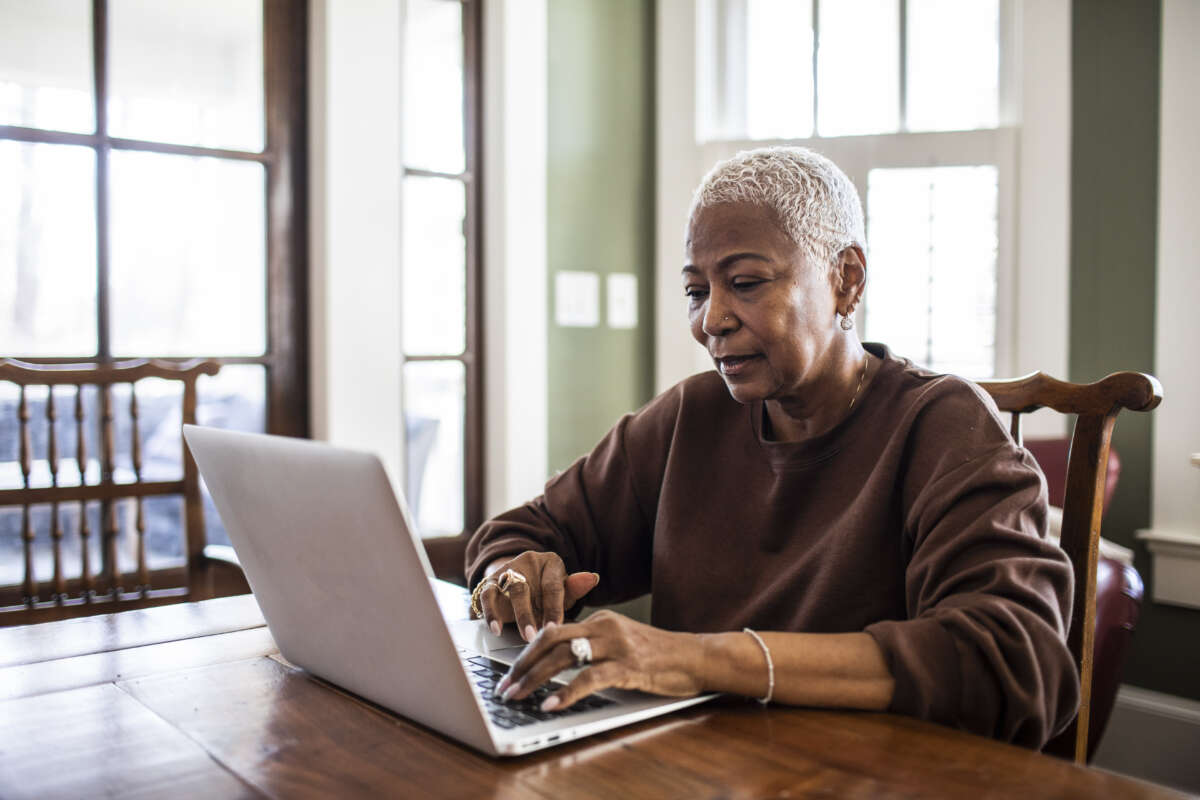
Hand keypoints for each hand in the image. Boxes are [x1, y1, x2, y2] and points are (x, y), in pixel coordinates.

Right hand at [475, 551, 598, 640]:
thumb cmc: (548, 590)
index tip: (554, 629)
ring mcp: (508, 570)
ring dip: (514, 615)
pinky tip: (495, 629)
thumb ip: (575, 588)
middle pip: (527, 587)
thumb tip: (593, 578)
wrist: (522, 579)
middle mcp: (528, 562)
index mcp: (551, 563)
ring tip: (518, 635)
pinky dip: (490, 612)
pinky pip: (487, 594)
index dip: (553, 609)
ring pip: (508, 590)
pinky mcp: (491, 580)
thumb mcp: (563, 591)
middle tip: (534, 636)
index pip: (553, 586)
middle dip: (529, 614)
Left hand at [495, 610, 705, 710]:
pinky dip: (567, 692)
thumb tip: (557, 661)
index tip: (510, 672)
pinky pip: (589, 678)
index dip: (527, 652)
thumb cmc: (659, 656)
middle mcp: (605, 627)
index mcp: (600, 621)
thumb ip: (594, 647)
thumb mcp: (621, 643)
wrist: (695, 657)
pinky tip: (552, 704)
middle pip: (551, 640)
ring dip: (535, 679)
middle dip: (522, 664)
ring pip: (564, 657)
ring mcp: (617, 645)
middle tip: (505, 686)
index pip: (553, 631)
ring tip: (518, 696)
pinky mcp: (628, 666)